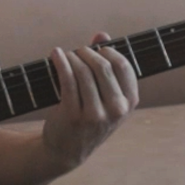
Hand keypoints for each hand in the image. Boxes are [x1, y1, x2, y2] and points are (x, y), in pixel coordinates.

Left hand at [41, 33, 139, 171]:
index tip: (97, 49)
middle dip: (87, 52)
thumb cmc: (88, 117)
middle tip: (78, 52)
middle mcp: (116, 110)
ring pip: (84, 72)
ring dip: (72, 57)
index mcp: (129, 103)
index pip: (124, 66)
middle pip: (103, 66)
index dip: (108, 52)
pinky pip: (67, 80)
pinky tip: (55, 55)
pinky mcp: (73, 115)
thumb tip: (101, 34)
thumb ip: (106, 65)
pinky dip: (61, 62)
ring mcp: (95, 114)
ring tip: (65, 55)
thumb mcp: (105, 97)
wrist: (67, 150)